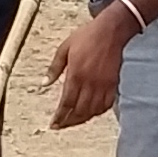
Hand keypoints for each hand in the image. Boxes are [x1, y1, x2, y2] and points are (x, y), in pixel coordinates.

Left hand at [45, 2, 134, 129]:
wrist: (111, 30)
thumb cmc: (87, 36)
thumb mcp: (64, 48)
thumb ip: (54, 68)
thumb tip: (44, 83)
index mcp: (75, 74)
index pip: (66, 103)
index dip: (59, 116)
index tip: (54, 124)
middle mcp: (89, 83)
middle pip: (79, 111)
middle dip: (69, 122)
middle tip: (61, 125)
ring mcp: (103, 85)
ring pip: (92, 111)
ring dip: (82, 119)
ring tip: (73, 121)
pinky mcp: (113, 84)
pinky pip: (106, 105)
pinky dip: (98, 112)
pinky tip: (91, 113)